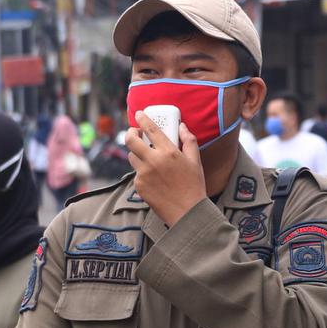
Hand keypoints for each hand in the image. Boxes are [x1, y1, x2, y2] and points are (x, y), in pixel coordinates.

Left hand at [125, 112, 206, 226]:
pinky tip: (154, 178)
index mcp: (169, 152)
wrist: (187, 212)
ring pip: (132, 156)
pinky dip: (142, 171)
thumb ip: (188, 141)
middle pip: (130, 140)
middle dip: (130, 133)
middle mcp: (153, 161)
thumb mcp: (195, 161)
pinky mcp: (139, 185)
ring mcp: (144, 174)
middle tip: (135, 133)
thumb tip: (182, 127)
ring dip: (137, 153)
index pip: (150, 129)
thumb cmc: (194, 186)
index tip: (139, 114)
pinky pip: (136, 173)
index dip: (142, 119)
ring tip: (148, 158)